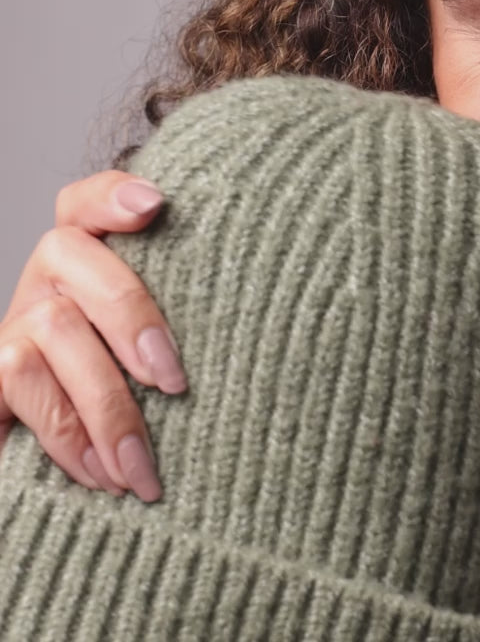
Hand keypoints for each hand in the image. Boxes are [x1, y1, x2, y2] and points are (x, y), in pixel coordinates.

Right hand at [0, 171, 184, 500]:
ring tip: (144, 467)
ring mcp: (14, 321)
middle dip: (131, 317)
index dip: (113, 193)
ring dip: (107, 403)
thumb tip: (267, 323)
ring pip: (51, 326)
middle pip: (73, 254)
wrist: (54, 465)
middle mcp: (48, 276)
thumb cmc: (145, 392)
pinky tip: (103, 474)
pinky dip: (68, 436)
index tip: (154, 203)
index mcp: (93, 253)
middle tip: (176, 383)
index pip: (90, 199)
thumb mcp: (171, 346)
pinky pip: (19, 382)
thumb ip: (193, 311)